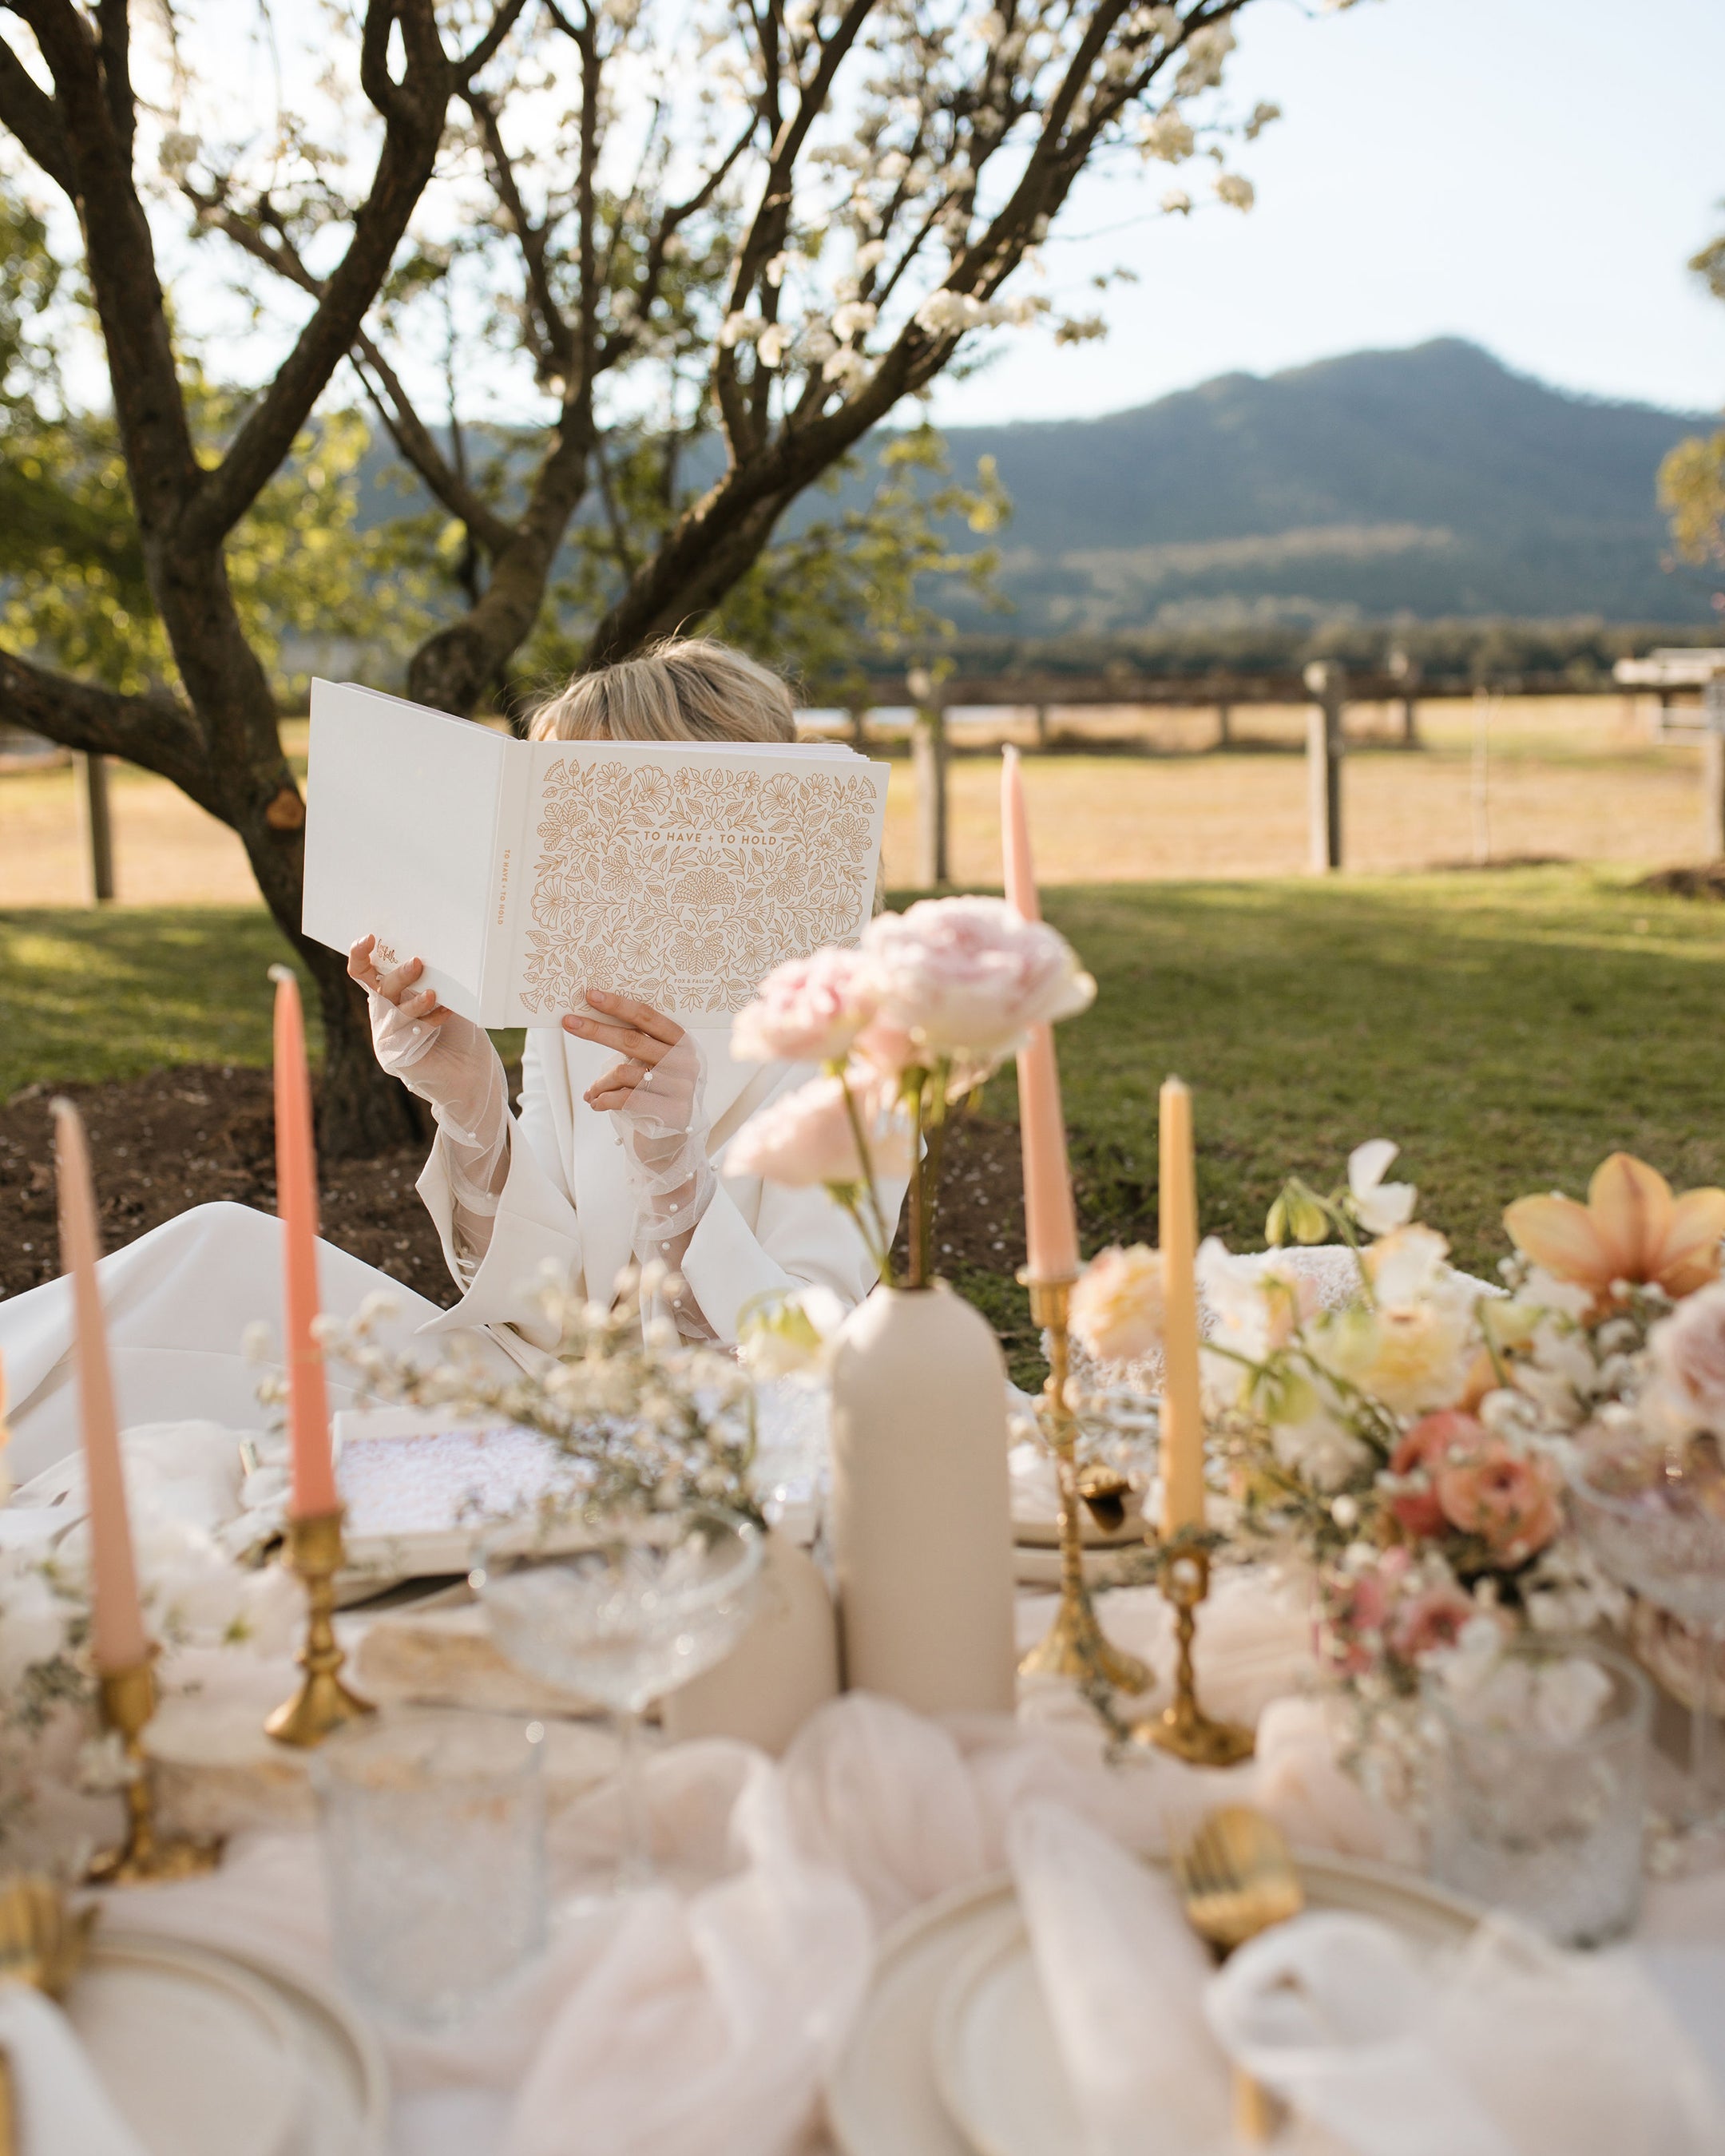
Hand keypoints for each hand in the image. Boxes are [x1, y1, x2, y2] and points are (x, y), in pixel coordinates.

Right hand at [348, 933, 490, 1105]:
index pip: (363, 970)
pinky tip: (446, 1014)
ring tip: (434, 994)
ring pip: (393, 1012)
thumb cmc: (459, 1028)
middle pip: (381, 988)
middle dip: (400, 975)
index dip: (359, 953)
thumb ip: (433, 977)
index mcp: (390, 991)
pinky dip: (427, 1021)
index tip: (369, 938)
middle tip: (418, 963)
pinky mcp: (394, 1054)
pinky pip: (406, 1034)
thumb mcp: (446, 995)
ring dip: (414, 1002)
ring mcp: (387, 1033)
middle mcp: (384, 1011)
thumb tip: (435, 953)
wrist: (471, 1068)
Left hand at [562, 989, 684, 1112]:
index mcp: (681, 1041)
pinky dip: (604, 1099)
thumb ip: (637, 1043)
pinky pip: (626, 1099)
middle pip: (632, 1040)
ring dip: (600, 1082)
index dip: (618, 1005)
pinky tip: (595, 1102)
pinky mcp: (672, 1112)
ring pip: (624, 1072)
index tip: (591, 995)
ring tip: (591, 1091)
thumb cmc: (657, 1089)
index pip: (648, 1017)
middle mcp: (684, 1061)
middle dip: (596, 1030)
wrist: (674, 1135)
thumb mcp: (654, 1062)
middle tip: (569, 1022)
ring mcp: (680, 1087)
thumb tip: (591, 1017)